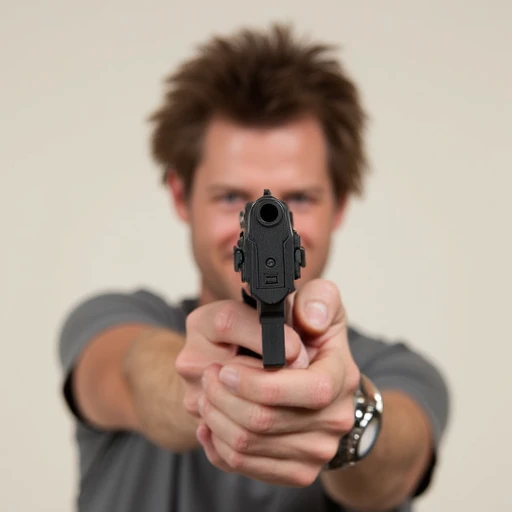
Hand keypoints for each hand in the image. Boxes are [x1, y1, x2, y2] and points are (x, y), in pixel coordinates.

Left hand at [195, 279, 360, 486]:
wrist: (319, 382)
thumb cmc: (311, 338)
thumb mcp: (319, 304)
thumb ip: (318, 299)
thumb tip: (311, 320)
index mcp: (341, 377)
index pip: (306, 390)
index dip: (259, 383)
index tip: (226, 368)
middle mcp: (334, 420)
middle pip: (265, 422)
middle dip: (224, 398)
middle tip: (207, 376)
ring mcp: (317, 452)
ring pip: (248, 447)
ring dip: (216, 418)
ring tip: (207, 393)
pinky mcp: (296, 472)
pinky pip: (244, 466)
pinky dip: (217, 444)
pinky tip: (210, 422)